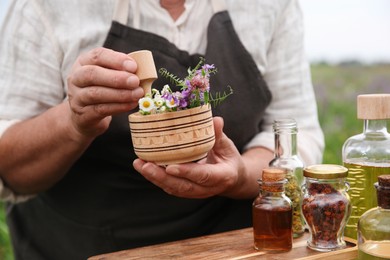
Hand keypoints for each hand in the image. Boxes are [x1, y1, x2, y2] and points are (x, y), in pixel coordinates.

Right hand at [67, 47, 142, 137]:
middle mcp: (76, 78)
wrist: (85, 117)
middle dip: (117, 78)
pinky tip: (131, 104)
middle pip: (92, 74)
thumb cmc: (102, 90)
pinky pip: (100, 109)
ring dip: (120, 94)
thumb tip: (142, 71)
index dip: (116, 60)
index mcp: (84, 62)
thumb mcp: (108, 76)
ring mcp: (76, 97)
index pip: (97, 56)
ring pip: (96, 93)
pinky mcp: (82, 115)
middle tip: (135, 81)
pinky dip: (118, 107)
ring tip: (137, 94)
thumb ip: (121, 71)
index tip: (134, 66)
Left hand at [133, 117, 249, 198]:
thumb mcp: (227, 146)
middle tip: (146, 165)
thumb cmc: (228, 159)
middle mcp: (208, 189)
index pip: (203, 176)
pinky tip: (143, 167)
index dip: (187, 172)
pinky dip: (156, 178)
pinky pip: (170, 186)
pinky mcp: (186, 191)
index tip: (171, 167)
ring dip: (155, 178)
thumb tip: (216, 120)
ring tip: (139, 165)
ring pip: (174, 188)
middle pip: (183, 186)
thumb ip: (219, 135)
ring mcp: (196, 192)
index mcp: (222, 177)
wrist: (232, 178)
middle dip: (162, 177)